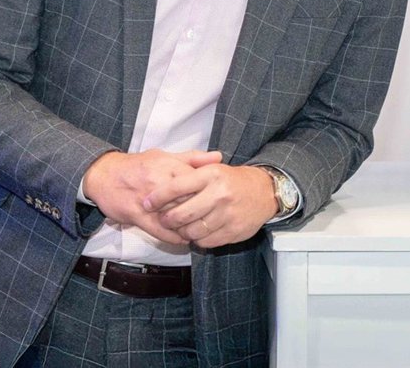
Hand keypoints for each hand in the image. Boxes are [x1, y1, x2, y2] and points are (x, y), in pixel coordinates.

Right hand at [82, 149, 222, 244]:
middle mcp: (159, 182)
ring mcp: (148, 200)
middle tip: (213, 220)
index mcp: (168, 166)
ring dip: (190, 227)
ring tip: (201, 232)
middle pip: (190, 201)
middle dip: (202, 212)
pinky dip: (174, 237)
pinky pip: (161, 231)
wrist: (104, 174)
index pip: (198, 181)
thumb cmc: (137, 166)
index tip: (219, 201)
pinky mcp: (137, 216)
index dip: (210, 193)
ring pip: (177, 218)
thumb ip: (192, 158)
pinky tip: (182, 239)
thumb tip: (219, 157)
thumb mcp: (164, 155)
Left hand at [143, 164, 277, 248]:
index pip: (176, 187)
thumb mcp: (211, 168)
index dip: (157, 197)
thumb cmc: (230, 180)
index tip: (146, 202)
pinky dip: (198, 239)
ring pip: (193, 231)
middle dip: (167, 219)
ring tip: (179, 228)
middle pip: (182, 214)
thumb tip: (159, 185)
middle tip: (162, 220)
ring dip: (182, 232)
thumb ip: (186, 172)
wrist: (263, 191)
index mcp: (210, 175)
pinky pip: (207, 241)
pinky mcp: (234, 231)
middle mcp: (219, 194)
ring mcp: (227, 214)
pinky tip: (196, 233)